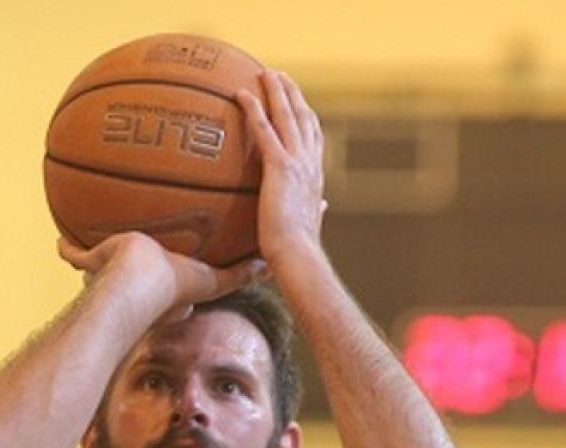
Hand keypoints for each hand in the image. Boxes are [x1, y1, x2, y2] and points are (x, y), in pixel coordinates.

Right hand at [59, 231, 266, 323]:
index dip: (174, 265)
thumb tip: (266, 267)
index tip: (178, 250)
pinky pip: (75, 255)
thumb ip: (238, 275)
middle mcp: (135, 280)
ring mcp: (110, 273)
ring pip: (104, 258)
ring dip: (102, 251)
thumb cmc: (171, 286)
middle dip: (137, 256)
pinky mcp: (92, 263)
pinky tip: (59, 242)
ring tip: (102, 232)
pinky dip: (67, 251)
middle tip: (142, 238)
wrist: (135, 285)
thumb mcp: (211, 281)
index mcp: (162, 283)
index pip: (167, 273)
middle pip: (135, 265)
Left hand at [237, 70, 326, 266]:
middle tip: (280, 76)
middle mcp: (310, 164)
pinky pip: (264, 130)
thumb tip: (325, 208)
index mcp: (316, 178)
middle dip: (293, 94)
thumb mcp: (310, 225)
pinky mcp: (280, 167)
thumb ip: (316, 211)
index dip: (306, 118)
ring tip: (264, 72)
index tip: (298, 103)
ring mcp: (297, 163)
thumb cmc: (298, 251)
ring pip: (287, 116)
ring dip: (277, 90)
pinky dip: (254, 108)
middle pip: (304, 118)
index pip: (313, 139)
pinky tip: (240, 93)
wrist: (298, 256)